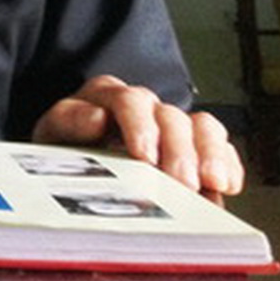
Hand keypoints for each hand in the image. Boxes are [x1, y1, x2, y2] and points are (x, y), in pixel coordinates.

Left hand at [31, 74, 244, 201]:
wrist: (73, 165)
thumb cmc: (64, 148)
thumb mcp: (52, 134)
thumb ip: (69, 122)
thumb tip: (97, 117)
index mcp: (105, 96)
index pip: (128, 100)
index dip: (140, 126)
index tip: (144, 155)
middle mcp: (144, 105)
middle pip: (170, 117)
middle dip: (178, 150)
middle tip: (181, 182)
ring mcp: (171, 125)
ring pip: (202, 126)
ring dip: (210, 154)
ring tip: (211, 183)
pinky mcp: (194, 147)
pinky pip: (219, 146)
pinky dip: (226, 163)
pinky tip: (226, 184)